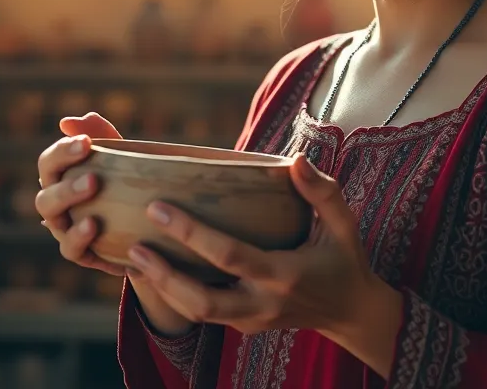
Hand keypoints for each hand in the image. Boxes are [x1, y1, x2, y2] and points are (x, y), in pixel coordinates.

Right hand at [35, 113, 125, 276]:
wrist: (146, 222)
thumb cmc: (124, 182)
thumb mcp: (119, 156)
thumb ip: (99, 134)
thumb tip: (73, 120)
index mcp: (60, 179)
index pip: (48, 163)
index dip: (62, 152)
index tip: (86, 143)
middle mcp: (56, 206)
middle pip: (45, 196)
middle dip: (67, 185)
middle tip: (94, 179)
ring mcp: (64, 231)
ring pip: (52, 220)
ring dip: (70, 207)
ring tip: (93, 194)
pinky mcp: (80, 253)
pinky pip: (70, 249)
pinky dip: (79, 237)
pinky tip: (95, 225)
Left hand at [124, 154, 388, 338]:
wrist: (352, 313)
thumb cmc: (345, 259)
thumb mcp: (343, 224)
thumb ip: (322, 191)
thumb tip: (297, 159)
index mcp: (284, 276)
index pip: (230, 256)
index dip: (191, 233)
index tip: (158, 208)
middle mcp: (263, 304)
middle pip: (201, 302)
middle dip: (164, 275)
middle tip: (134, 245)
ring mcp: (251, 321)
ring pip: (195, 314)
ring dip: (162, 287)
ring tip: (135, 256)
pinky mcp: (243, 327)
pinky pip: (202, 316)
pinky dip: (174, 296)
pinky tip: (155, 270)